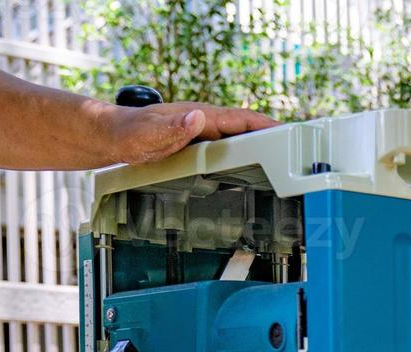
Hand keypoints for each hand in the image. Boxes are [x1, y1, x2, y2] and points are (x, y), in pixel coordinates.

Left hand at [104, 102, 278, 165]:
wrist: (109, 136)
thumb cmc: (126, 133)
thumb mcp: (147, 134)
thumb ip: (172, 126)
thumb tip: (199, 116)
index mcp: (201, 117)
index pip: (244, 119)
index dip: (270, 126)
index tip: (293, 134)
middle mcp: (206, 123)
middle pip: (248, 131)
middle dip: (275, 141)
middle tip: (300, 158)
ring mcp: (203, 134)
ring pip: (240, 142)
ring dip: (263, 152)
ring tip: (286, 173)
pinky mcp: (198, 145)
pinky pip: (229, 151)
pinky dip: (245, 160)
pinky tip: (252, 175)